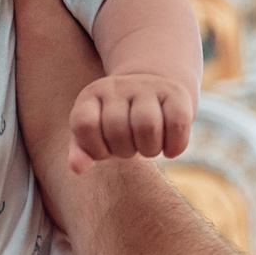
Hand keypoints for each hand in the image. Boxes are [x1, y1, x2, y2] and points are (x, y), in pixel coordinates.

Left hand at [69, 72, 192, 172]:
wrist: (149, 94)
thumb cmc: (114, 125)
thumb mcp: (93, 136)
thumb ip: (81, 152)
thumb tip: (78, 168)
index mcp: (91, 95)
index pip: (85, 124)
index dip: (95, 148)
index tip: (105, 150)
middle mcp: (118, 86)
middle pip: (118, 130)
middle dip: (124, 151)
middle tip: (130, 148)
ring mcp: (147, 86)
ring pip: (147, 126)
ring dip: (149, 149)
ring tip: (148, 148)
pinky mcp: (176, 92)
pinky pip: (177, 123)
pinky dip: (174, 146)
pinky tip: (169, 150)